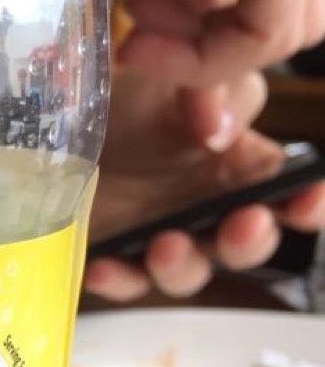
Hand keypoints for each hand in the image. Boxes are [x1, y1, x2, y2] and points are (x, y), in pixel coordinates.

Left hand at [85, 71, 324, 300]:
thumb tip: (223, 129)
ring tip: (165, 244)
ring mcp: (167, 242)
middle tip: (244, 223)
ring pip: (188, 272)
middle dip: (250, 239)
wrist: (66, 132)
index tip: (307, 200)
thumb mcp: (174, 85)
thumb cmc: (132, 107)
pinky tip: (101, 268)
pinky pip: (125, 281)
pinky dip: (116, 279)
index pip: (289, 195)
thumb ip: (216, 96)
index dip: (307, 203)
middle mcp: (211, 213)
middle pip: (246, 244)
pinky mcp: (121, 262)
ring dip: (182, 264)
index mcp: (239, 169)